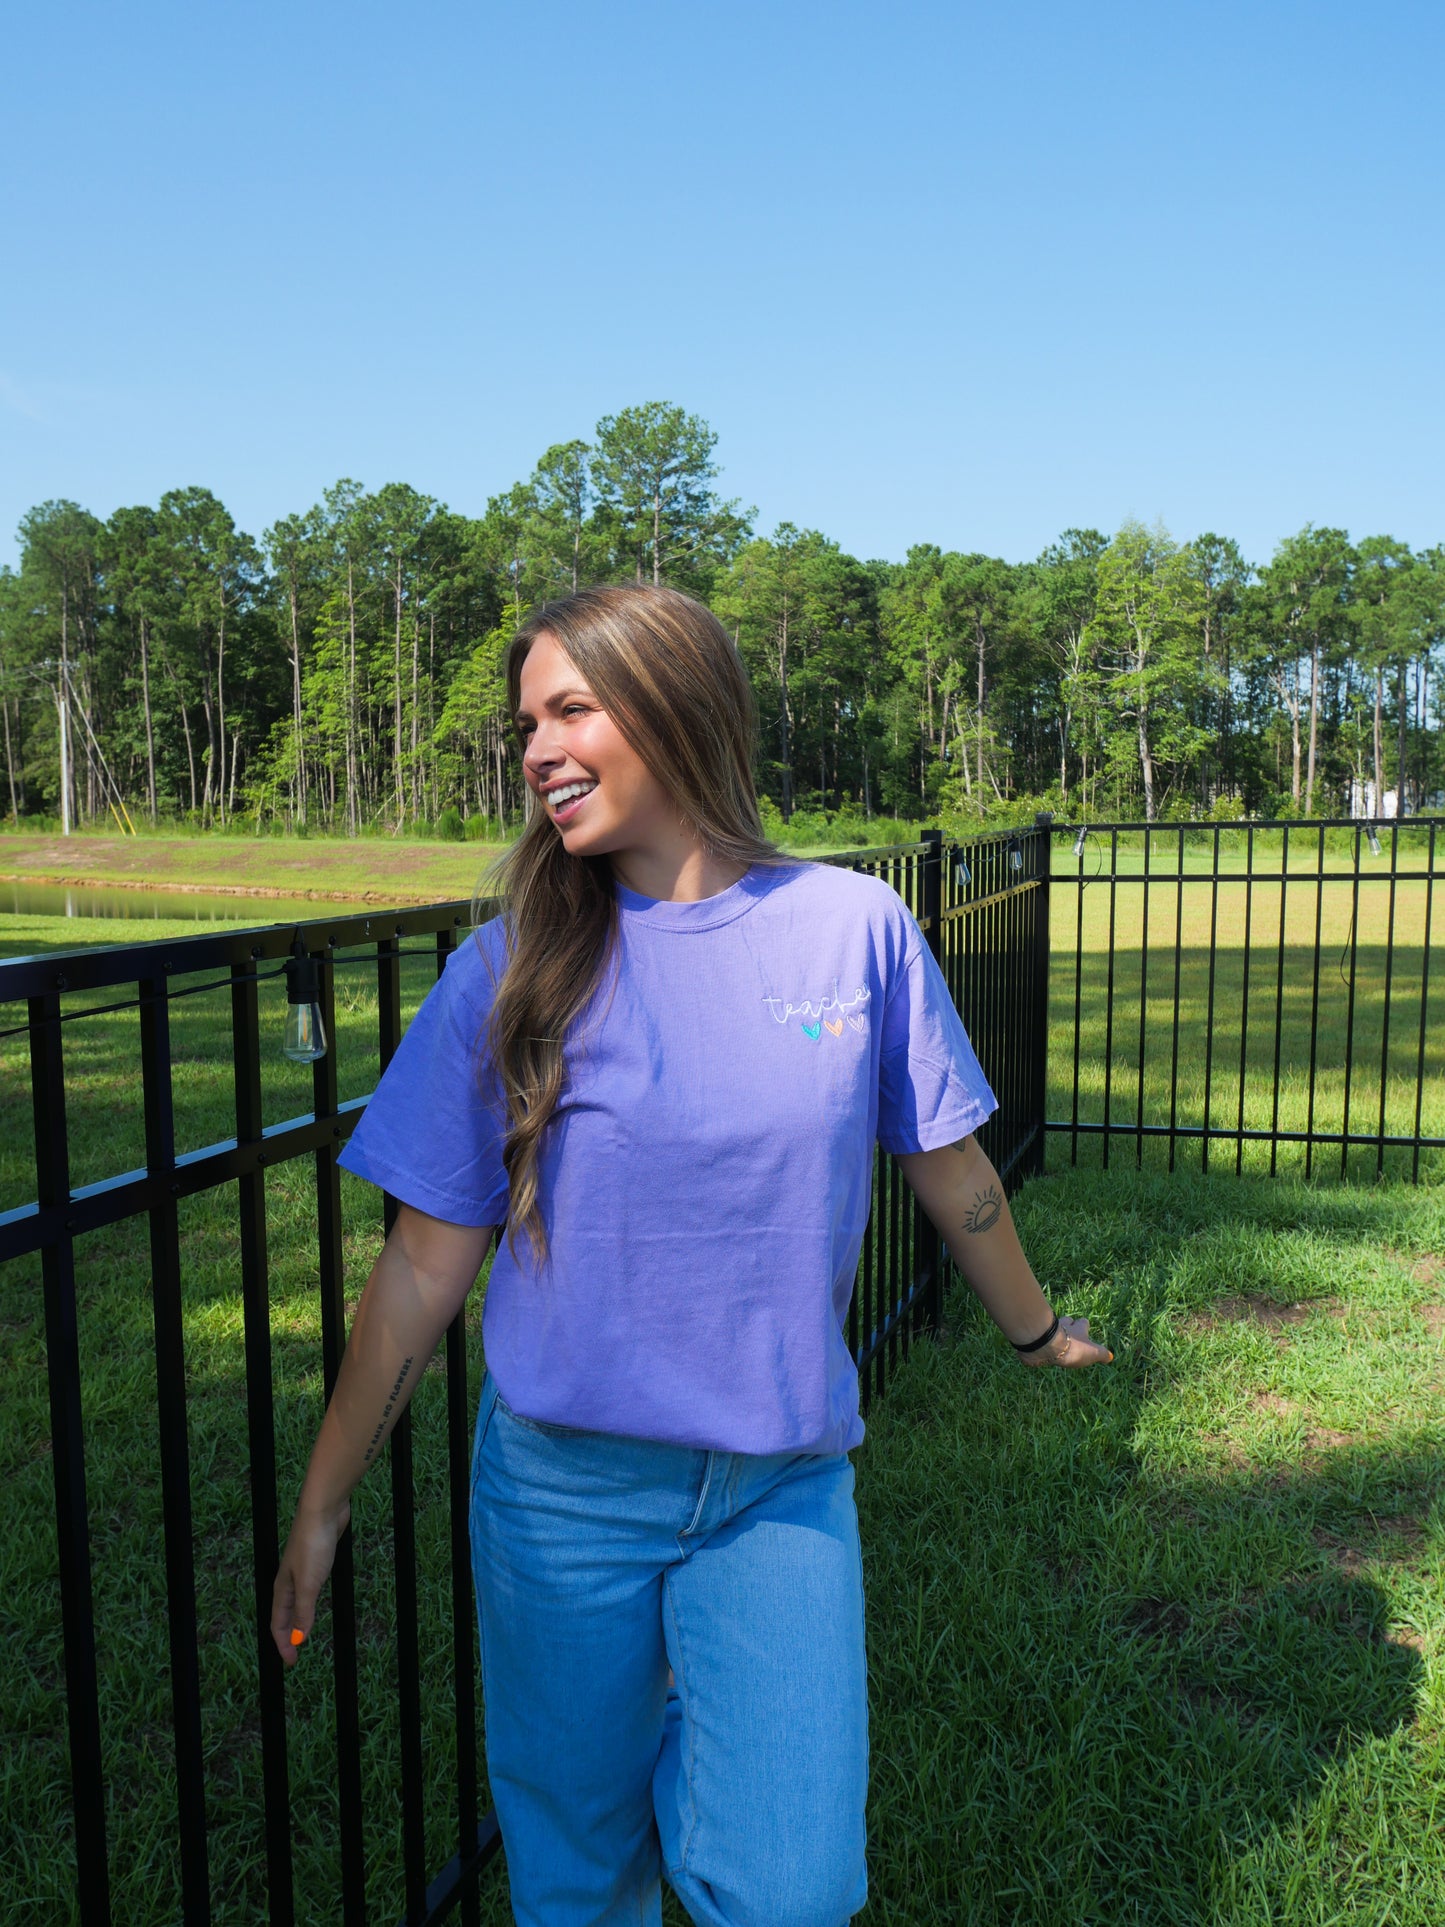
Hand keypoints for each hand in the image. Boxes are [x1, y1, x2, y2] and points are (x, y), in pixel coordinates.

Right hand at [271, 1496, 349, 1667]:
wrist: (323, 1510)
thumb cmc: (313, 1545)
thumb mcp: (309, 1583)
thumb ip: (303, 1612)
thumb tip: (298, 1639)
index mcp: (283, 1588)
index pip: (278, 1624)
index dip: (283, 1645)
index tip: (291, 1663)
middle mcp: (288, 1580)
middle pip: (284, 1615)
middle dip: (287, 1635)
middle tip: (294, 1653)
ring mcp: (302, 1570)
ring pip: (296, 1602)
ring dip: (297, 1619)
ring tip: (301, 1633)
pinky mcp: (315, 1560)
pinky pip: (308, 1589)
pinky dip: (308, 1602)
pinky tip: (314, 1601)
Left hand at [1019, 1314, 1112, 1368]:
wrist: (1047, 1345)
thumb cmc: (1073, 1347)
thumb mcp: (1093, 1353)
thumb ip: (1101, 1354)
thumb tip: (1109, 1357)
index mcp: (1078, 1329)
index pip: (1083, 1323)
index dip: (1084, 1325)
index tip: (1085, 1326)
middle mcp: (1063, 1326)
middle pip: (1066, 1322)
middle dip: (1068, 1326)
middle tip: (1068, 1333)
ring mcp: (1049, 1331)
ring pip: (1052, 1328)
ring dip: (1053, 1333)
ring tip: (1054, 1341)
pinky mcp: (1037, 1338)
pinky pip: (1039, 1338)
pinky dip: (1040, 1342)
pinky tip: (1040, 1348)